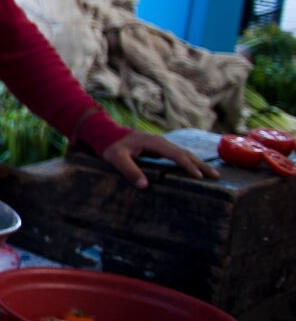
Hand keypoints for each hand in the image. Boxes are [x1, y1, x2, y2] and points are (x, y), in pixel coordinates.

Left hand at [98, 131, 215, 188]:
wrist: (106, 134)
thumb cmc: (111, 146)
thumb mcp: (116, 158)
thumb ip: (129, 170)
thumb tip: (145, 186)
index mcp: (154, 142)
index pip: (176, 154)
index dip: (188, 165)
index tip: (199, 176)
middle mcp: (161, 142)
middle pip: (185, 153)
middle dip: (201, 165)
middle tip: (215, 176)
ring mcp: (162, 144)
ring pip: (184, 153)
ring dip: (198, 163)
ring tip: (212, 175)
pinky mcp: (160, 149)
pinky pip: (178, 156)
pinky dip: (189, 162)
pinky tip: (196, 171)